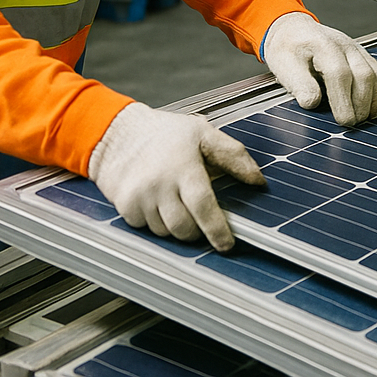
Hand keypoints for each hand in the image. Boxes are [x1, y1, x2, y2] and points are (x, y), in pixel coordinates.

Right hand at [88, 102, 263, 250]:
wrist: (119, 134)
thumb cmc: (165, 133)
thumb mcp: (204, 133)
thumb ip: (233, 156)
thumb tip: (257, 180)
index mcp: (183, 166)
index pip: (203, 206)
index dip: (217, 229)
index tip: (227, 244)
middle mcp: (159, 184)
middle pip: (184, 227)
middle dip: (198, 230)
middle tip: (204, 218)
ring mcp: (139, 198)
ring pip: (166, 232)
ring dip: (177, 226)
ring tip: (179, 201)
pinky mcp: (124, 208)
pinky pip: (146, 229)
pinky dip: (156, 222)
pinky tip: (158, 201)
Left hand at [263, 12, 376, 123]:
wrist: (293, 30)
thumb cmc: (288, 47)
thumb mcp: (283, 65)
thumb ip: (298, 84)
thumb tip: (312, 103)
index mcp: (323, 44)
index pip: (339, 73)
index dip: (343, 100)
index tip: (343, 120)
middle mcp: (344, 44)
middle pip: (363, 74)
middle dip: (360, 103)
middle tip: (352, 124)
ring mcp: (355, 48)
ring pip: (375, 73)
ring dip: (371, 99)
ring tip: (361, 118)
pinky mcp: (361, 55)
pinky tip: (368, 106)